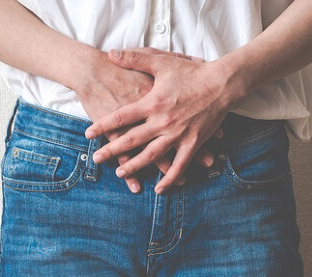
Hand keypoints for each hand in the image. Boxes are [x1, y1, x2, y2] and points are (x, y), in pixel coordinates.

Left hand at [84, 48, 244, 193]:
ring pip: (152, 155)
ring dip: (135, 166)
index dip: (103, 125)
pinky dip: (170, 178)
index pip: (122, 117)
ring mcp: (179, 134)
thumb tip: (111, 53)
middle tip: (97, 159)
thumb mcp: (162, 61)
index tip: (89, 134)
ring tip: (121, 173)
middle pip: (132, 140)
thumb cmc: (192, 72)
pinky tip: (160, 188)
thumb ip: (135, 58)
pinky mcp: (194, 142)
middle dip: (112, 151)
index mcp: (153, 102)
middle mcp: (163, 121)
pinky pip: (180, 165)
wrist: (222, 83)